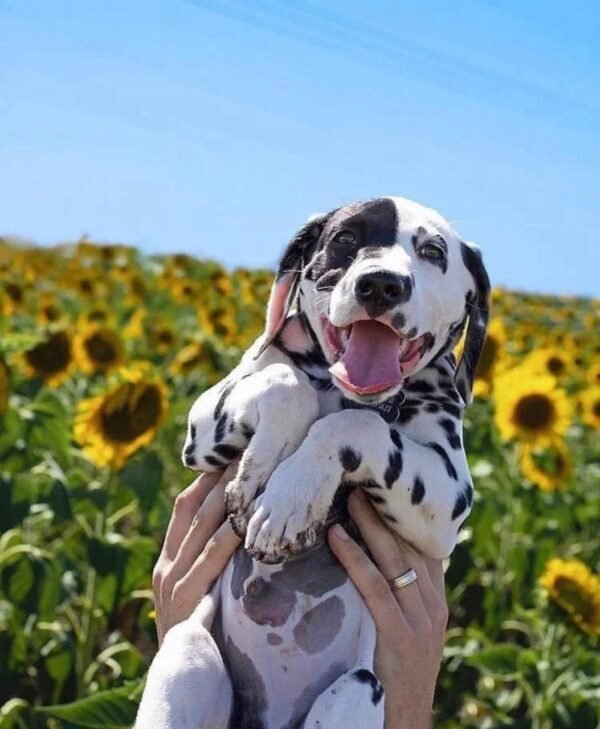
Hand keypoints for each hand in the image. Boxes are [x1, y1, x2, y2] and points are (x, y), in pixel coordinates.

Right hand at [152, 463, 240, 644]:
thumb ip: (211, 561)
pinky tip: (245, 521)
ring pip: (200, 527)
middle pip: (194, 508)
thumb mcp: (199, 590)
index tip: (232, 454)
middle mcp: (167, 563)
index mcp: (169, 558)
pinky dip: (226, 538)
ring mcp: (172, 580)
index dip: (206, 479)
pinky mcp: (183, 599)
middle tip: (248, 451)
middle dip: (221, 478)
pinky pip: (208, 560)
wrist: (180, 676)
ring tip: (250, 473)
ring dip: (226, 497)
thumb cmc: (201, 629)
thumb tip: (242, 526)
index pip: (185, 505)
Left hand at [328, 490, 447, 728]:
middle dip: (386, 510)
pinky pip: (375, 587)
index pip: (425, 546)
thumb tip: (377, 559)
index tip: (384, 487)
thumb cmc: (399, 675)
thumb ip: (401, 596)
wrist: (405, 723)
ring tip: (348, 495)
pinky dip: (354, 557)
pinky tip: (336, 536)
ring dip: (370, 523)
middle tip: (362, 478)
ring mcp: (421, 620)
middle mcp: (435, 605)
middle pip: (410, 545)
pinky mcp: (400, 635)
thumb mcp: (409, 630)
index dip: (405, 515)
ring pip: (395, 559)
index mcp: (438, 600)